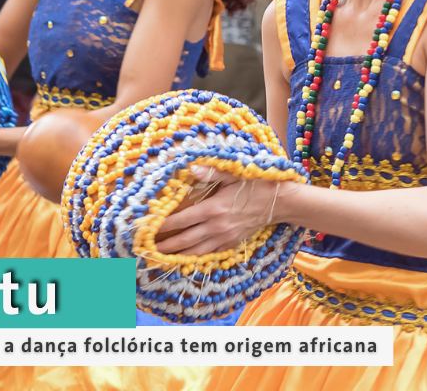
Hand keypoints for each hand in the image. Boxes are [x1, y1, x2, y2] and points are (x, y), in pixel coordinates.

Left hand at [154, 166, 297, 255]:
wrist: (279, 203)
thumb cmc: (256, 186)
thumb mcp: (234, 174)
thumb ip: (211, 172)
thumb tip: (191, 168)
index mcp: (213, 208)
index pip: (181, 220)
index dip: (163, 225)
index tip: (148, 228)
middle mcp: (216, 226)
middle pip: (184, 240)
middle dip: (165, 245)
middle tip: (147, 249)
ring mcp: (224, 237)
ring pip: (195, 251)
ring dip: (177, 255)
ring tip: (161, 258)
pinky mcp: (231, 242)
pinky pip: (209, 253)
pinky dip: (195, 258)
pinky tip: (185, 259)